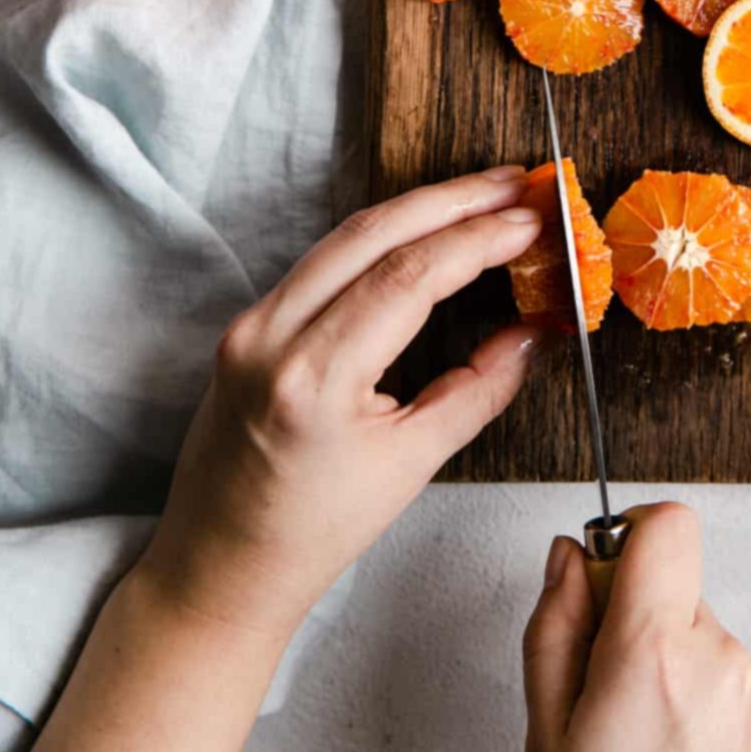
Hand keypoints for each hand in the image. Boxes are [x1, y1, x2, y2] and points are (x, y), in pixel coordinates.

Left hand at [140, 166, 542, 638]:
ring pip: (345, 235)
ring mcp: (251, 324)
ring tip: (481, 196)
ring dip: (418, 208)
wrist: (218, 568)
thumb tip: (532, 331)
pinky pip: (322, 259)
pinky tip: (423, 228)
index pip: (409, 277)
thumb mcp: (410, 466)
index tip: (529, 220)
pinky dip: (380, 235)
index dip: (477, 239)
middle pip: (374, 233)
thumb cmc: (310, 535)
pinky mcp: (246, 324)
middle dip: (452, 199)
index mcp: (313, 379)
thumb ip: (479, 390)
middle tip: (513, 183)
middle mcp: (271, 336)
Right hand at [522, 502, 750, 751]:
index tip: (600, 569)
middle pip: (675, 583)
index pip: (668, 524)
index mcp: (658, 653)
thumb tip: (567, 560)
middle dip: (634, 615)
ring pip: (697, 633)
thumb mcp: (548, 731)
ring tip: (632, 734)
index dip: (627, 533)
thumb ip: (554, 625)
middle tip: (599, 682)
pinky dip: (692, 697)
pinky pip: (721, 676)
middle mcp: (719, 662)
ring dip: (664, 661)